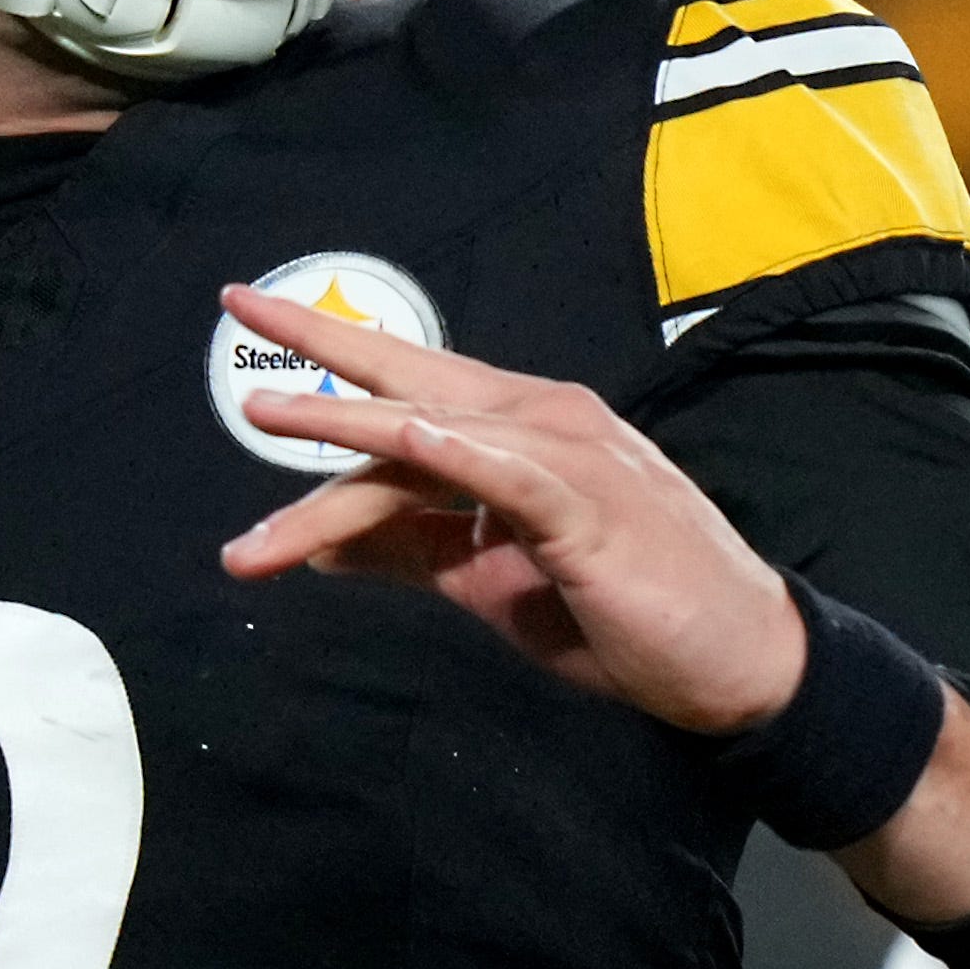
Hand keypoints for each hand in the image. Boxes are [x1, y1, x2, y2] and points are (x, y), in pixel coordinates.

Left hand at [212, 288, 810, 732]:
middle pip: (412, 379)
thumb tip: (320, 543)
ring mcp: (569, 458)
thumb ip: (409, 550)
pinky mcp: (590, 509)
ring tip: (265, 418)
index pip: (408, 391)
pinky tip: (400, 438)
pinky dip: (451, 451)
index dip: (329, 364)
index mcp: (517, 434)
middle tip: (238, 306)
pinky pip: (507, 472)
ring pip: (435, 435)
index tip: (252, 331)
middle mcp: (540, 423)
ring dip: (348, 431)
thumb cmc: (618, 614)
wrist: (731, 662)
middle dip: (320, 345)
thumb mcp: (486, 581)